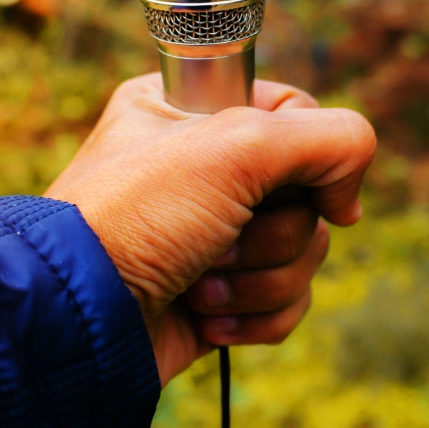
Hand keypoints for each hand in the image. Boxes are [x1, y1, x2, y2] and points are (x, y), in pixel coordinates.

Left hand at [45, 74, 375, 384]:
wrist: (80, 320)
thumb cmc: (136, 218)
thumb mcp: (234, 148)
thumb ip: (326, 138)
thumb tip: (348, 200)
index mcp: (199, 109)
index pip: (298, 113)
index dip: (308, 153)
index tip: (285, 185)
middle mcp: (211, 166)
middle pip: (309, 191)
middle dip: (272, 230)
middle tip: (218, 236)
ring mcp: (221, 229)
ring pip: (306, 250)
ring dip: (259, 276)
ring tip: (202, 280)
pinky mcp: (229, 288)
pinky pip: (289, 299)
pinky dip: (255, 312)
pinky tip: (204, 312)